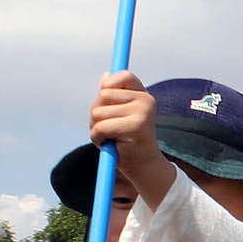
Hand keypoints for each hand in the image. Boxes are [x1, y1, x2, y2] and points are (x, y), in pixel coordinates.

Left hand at [89, 72, 171, 203]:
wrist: (143, 166)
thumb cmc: (127, 140)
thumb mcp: (118, 114)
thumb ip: (112, 95)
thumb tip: (106, 75)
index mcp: (143, 95)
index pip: (123, 76)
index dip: (108, 85)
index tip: (106, 100)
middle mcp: (146, 100)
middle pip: (103, 95)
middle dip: (97, 112)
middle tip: (108, 127)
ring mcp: (142, 112)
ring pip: (98, 112)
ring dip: (96, 127)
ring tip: (110, 137)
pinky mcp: (135, 126)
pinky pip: (101, 127)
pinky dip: (98, 138)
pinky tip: (109, 144)